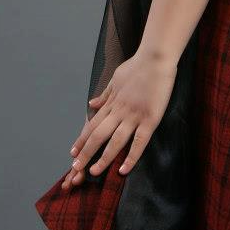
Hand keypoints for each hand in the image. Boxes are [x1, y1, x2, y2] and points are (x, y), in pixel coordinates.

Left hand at [61, 48, 177, 188]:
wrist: (155, 57)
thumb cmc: (138, 65)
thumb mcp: (116, 77)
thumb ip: (105, 94)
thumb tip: (91, 103)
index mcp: (112, 102)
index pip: (92, 125)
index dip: (82, 140)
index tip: (73, 153)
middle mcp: (119, 111)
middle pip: (98, 136)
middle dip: (86, 153)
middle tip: (76, 168)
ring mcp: (134, 116)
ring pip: (115, 142)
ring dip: (103, 158)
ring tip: (93, 172)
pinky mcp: (150, 119)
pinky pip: (138, 142)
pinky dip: (130, 157)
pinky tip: (123, 170)